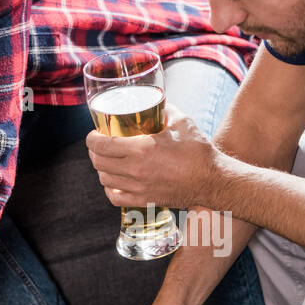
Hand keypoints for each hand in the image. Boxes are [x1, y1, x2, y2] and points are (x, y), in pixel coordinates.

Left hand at [86, 106, 219, 208]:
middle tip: (98, 145)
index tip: (94, 134)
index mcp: (142, 149)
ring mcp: (139, 188)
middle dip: (94, 152)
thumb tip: (155, 103)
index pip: (102, 144)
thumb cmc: (199, 151)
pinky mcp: (145, 201)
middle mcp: (136, 170)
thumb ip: (164, 109)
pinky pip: (115, 198)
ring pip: (105, 180)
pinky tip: (114, 182)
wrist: (213, 180)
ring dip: (101, 169)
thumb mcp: (181, 122)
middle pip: (98, 162)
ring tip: (106, 161)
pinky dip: (110, 189)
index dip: (91, 138)